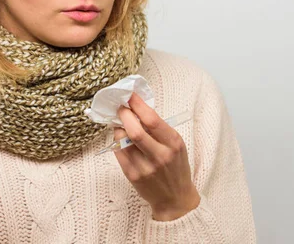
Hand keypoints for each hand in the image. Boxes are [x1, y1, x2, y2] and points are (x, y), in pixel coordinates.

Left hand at [114, 93, 200, 220]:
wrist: (175, 198)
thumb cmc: (176, 166)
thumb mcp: (176, 145)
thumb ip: (159, 129)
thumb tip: (137, 108)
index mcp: (173, 143)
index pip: (152, 120)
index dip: (138, 105)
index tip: (130, 95)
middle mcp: (160, 156)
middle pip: (135, 131)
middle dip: (124, 115)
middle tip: (120, 107)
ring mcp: (145, 167)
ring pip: (123, 141)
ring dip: (118, 128)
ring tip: (121, 123)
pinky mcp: (132, 176)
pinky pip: (119, 152)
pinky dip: (117, 141)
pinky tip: (120, 137)